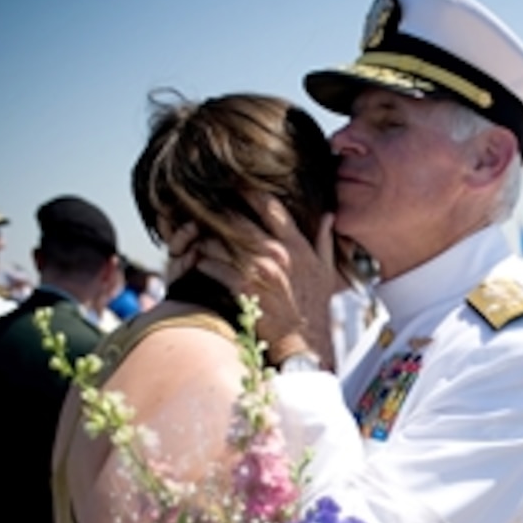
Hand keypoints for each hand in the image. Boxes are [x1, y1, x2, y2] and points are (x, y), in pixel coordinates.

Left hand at [174, 192, 337, 366]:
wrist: (304, 340)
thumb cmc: (314, 306)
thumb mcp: (326, 270)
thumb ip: (325, 240)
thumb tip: (329, 215)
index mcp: (296, 245)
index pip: (270, 206)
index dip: (249, 190)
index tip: (234, 182)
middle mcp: (277, 253)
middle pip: (238, 220)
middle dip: (217, 211)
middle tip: (201, 205)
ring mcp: (259, 270)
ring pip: (220, 242)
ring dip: (204, 238)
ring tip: (194, 235)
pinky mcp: (242, 288)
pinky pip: (212, 266)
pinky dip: (201, 262)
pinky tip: (196, 261)